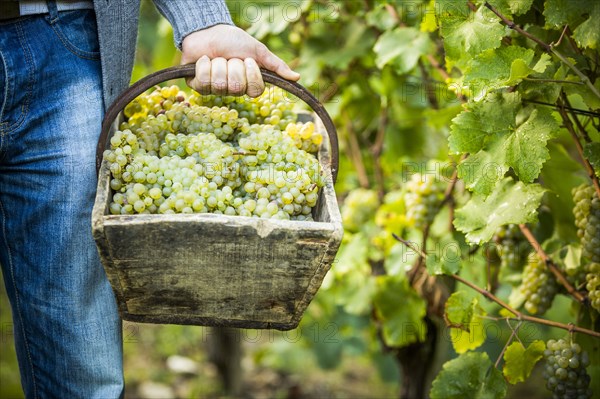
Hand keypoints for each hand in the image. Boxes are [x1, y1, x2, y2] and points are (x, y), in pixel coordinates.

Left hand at [181, 24, 299, 97]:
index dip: (251, 74)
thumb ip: (276, 65)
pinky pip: (203, 82)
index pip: (255, 90)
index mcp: (248, 84)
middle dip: (233, 66)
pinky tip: (204, 60)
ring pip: (220, 84)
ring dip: (218, 64)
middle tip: (230, 58)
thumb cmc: (233, 41)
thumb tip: (297, 77)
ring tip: (217, 57)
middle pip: (236, 87)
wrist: (209, 30)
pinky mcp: (198, 86)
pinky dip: (204, 65)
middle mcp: (233, 90)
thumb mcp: (257, 51)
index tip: (247, 60)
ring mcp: (215, 90)